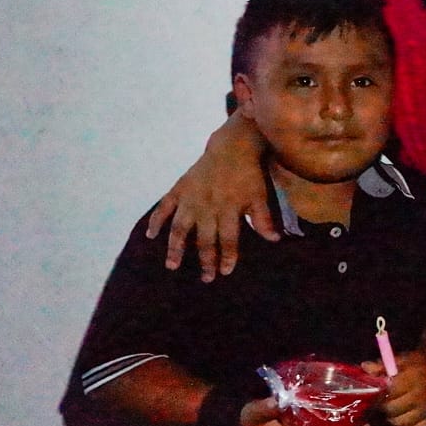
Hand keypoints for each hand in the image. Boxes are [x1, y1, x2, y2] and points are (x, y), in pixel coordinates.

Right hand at [145, 113, 275, 281]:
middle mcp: (208, 205)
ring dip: (176, 247)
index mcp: (229, 208)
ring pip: (181, 227)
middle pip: (205, 238)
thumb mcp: (260, 196)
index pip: (229, 238)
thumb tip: (275, 240)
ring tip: (172, 265)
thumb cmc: (248, 175)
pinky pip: (164, 206)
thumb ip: (264, 219)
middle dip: (206, 260)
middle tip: (206, 279)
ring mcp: (191, 198)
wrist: (232, 147)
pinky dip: (156, 220)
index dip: (228, 255)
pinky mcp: (179, 188)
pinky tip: (150, 235)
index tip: (225, 272)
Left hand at [363, 324, 425, 425]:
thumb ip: (381, 366)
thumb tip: (365, 367)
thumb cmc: (416, 363)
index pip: (388, 394)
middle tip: (381, 404)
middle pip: (392, 410)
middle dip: (383, 408)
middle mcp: (420, 396)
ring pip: (401, 423)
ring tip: (390, 412)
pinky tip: (401, 421)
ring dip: (391, 420)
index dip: (377, 396)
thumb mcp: (400, 359)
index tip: (373, 396)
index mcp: (412, 378)